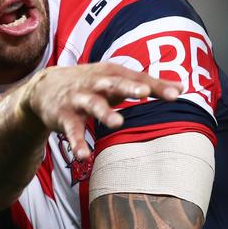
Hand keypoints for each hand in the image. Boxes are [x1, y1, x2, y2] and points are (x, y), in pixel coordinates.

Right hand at [21, 62, 181, 159]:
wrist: (46, 86)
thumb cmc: (92, 83)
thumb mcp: (117, 80)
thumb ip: (148, 84)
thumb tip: (181, 88)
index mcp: (112, 74)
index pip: (137, 78)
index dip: (156, 85)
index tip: (176, 93)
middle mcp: (96, 83)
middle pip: (114, 84)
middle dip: (128, 88)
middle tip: (143, 92)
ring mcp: (79, 99)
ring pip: (92, 105)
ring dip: (104, 113)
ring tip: (117, 123)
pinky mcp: (63, 115)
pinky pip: (71, 130)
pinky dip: (77, 142)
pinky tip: (84, 155)